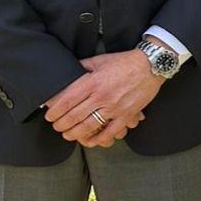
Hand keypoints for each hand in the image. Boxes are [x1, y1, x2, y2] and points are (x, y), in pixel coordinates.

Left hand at [44, 50, 161, 147]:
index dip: (55, 111)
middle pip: (74, 117)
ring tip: (69, 135)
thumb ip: (82, 66)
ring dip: (75, 134)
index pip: (67, 101)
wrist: (151, 65)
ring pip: (88, 127)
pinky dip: (98, 139)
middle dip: (61, 125)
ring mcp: (114, 107)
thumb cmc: (124, 62)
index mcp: (93, 82)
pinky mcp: (126, 115)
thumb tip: (68, 72)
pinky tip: (90, 141)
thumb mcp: (100, 60)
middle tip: (57, 127)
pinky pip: (109, 132)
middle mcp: (102, 96)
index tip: (49, 116)